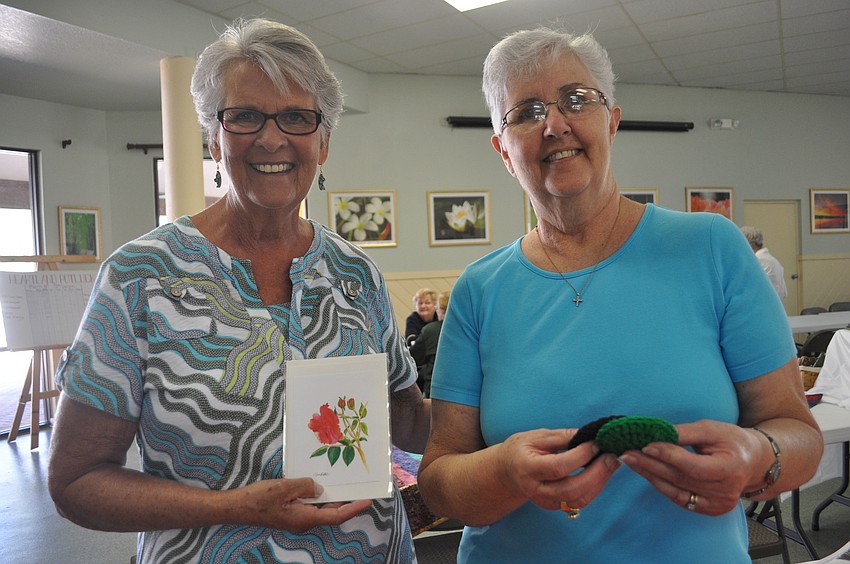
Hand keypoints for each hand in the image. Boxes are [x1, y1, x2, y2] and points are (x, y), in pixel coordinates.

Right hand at [235, 478, 372, 531]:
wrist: (236, 507)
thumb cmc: (258, 499)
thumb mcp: (284, 487)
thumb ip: (306, 486)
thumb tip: (320, 489)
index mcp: (305, 519)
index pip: (336, 516)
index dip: (354, 508)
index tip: (368, 500)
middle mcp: (304, 522)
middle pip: (331, 514)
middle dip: (347, 503)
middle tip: (360, 489)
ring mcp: (296, 518)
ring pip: (321, 510)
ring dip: (333, 499)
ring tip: (345, 485)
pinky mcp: (290, 513)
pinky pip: (310, 506)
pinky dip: (319, 497)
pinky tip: (320, 486)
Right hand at [499, 428, 619, 512]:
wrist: (508, 471)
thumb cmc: (523, 449)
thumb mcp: (537, 436)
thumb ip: (563, 437)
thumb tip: (590, 435)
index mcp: (528, 468)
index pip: (558, 467)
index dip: (580, 456)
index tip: (596, 443)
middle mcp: (536, 490)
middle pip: (572, 490)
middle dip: (596, 473)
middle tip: (611, 456)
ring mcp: (546, 501)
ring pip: (579, 499)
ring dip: (599, 482)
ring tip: (612, 463)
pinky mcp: (556, 506)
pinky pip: (580, 501)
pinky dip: (595, 487)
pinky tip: (603, 472)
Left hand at [618, 420, 761, 514]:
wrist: (753, 463)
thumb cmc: (733, 441)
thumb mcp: (712, 429)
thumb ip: (685, 433)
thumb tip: (657, 433)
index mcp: (731, 469)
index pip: (693, 466)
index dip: (668, 456)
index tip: (645, 444)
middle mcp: (725, 492)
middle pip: (680, 479)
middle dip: (650, 464)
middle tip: (626, 452)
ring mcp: (717, 504)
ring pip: (676, 490)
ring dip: (649, 475)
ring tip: (629, 460)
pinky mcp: (709, 509)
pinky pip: (679, 498)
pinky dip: (661, 485)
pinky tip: (645, 472)